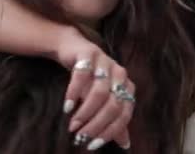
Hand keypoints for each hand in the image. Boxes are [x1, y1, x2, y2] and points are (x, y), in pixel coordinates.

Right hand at [55, 30, 133, 150]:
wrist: (74, 50)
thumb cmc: (91, 79)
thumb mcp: (102, 100)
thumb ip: (114, 120)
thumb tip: (125, 144)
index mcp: (127, 86)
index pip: (124, 114)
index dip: (110, 131)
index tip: (92, 145)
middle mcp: (120, 74)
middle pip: (113, 104)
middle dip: (96, 124)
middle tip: (80, 136)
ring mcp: (106, 62)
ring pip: (99, 92)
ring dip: (85, 112)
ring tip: (72, 125)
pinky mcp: (89, 53)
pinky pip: (82, 75)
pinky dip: (74, 93)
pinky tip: (67, 106)